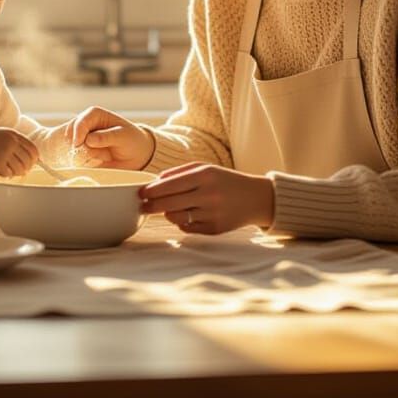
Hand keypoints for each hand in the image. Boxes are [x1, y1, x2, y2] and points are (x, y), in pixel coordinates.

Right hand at [0, 127, 37, 177]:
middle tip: (22, 171)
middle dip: (26, 168)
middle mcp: (11, 142)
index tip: (32, 163)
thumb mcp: (2, 135)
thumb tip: (31, 157)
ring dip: (16, 173)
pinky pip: (9, 173)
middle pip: (28, 160)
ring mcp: (5, 152)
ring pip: (20, 169)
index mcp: (13, 134)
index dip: (34, 158)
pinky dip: (5, 174)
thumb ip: (15, 142)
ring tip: (9, 171)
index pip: (32, 148)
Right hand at [68, 106, 154, 170]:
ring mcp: (82, 140)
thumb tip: (88, 139)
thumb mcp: (123, 136)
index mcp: (95, 115)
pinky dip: (82, 163)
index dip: (78, 132)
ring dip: (80, 155)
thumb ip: (106, 137)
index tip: (78, 144)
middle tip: (90, 154)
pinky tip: (95, 162)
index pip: (81, 121)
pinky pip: (76, 159)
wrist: (136, 155)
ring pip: (72, 148)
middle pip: (71, 135)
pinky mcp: (82, 154)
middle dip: (77, 145)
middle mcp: (86, 126)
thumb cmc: (131, 140)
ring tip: (100, 157)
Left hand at [138, 163, 274, 233]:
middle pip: (170, 203)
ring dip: (167, 214)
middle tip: (144, 206)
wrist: (256, 198)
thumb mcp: (206, 168)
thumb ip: (179, 172)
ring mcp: (213, 214)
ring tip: (166, 210)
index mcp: (205, 176)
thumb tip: (155, 181)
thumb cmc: (225, 181)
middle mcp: (209, 195)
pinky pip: (189, 228)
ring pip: (177, 217)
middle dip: (153, 205)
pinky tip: (184, 216)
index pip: (170, 185)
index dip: (152, 190)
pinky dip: (182, 222)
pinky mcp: (216, 229)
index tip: (142, 193)